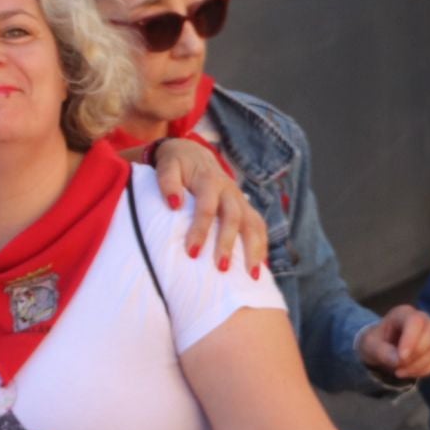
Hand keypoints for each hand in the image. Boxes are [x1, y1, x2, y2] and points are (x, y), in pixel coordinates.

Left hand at [150, 137, 268, 272]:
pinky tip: (259, 267)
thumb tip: (174, 204)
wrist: (193, 154)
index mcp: (209, 180)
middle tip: (221, 269)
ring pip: (253, 223)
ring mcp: (240, 199)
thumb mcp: (167, 166)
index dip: (200, 230)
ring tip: (252, 276)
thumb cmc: (176, 165)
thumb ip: (168, 182)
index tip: (192, 253)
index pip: (207, 207)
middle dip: (228, 244)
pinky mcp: (246, 207)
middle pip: (233, 217)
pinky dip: (262, 246)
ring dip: (254, 249)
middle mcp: (229, 190)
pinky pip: (259, 227)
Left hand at [359, 305, 429, 381]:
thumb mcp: (370, 346)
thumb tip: (398, 361)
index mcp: (403, 313)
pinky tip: (409, 372)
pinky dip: (424, 370)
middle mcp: (423, 320)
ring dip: (418, 366)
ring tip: (399, 371)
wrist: (381, 348)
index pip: (415, 321)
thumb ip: (382, 352)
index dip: (411, 340)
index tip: (401, 358)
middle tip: (398, 365)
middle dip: (416, 354)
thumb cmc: (375, 342)